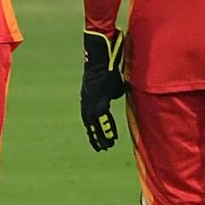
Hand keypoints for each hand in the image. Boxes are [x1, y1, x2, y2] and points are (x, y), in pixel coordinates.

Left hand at [81, 29, 125, 150]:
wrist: (100, 55)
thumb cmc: (107, 65)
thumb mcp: (110, 81)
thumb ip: (112, 91)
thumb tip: (117, 95)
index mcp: (88, 97)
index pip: (89, 117)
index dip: (93, 128)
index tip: (97, 139)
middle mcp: (87, 100)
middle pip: (89, 123)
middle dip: (95, 136)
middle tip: (100, 148)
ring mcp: (91, 100)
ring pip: (94, 123)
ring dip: (101, 136)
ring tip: (106, 147)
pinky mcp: (99, 97)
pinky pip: (102, 117)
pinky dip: (105, 128)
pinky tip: (110, 136)